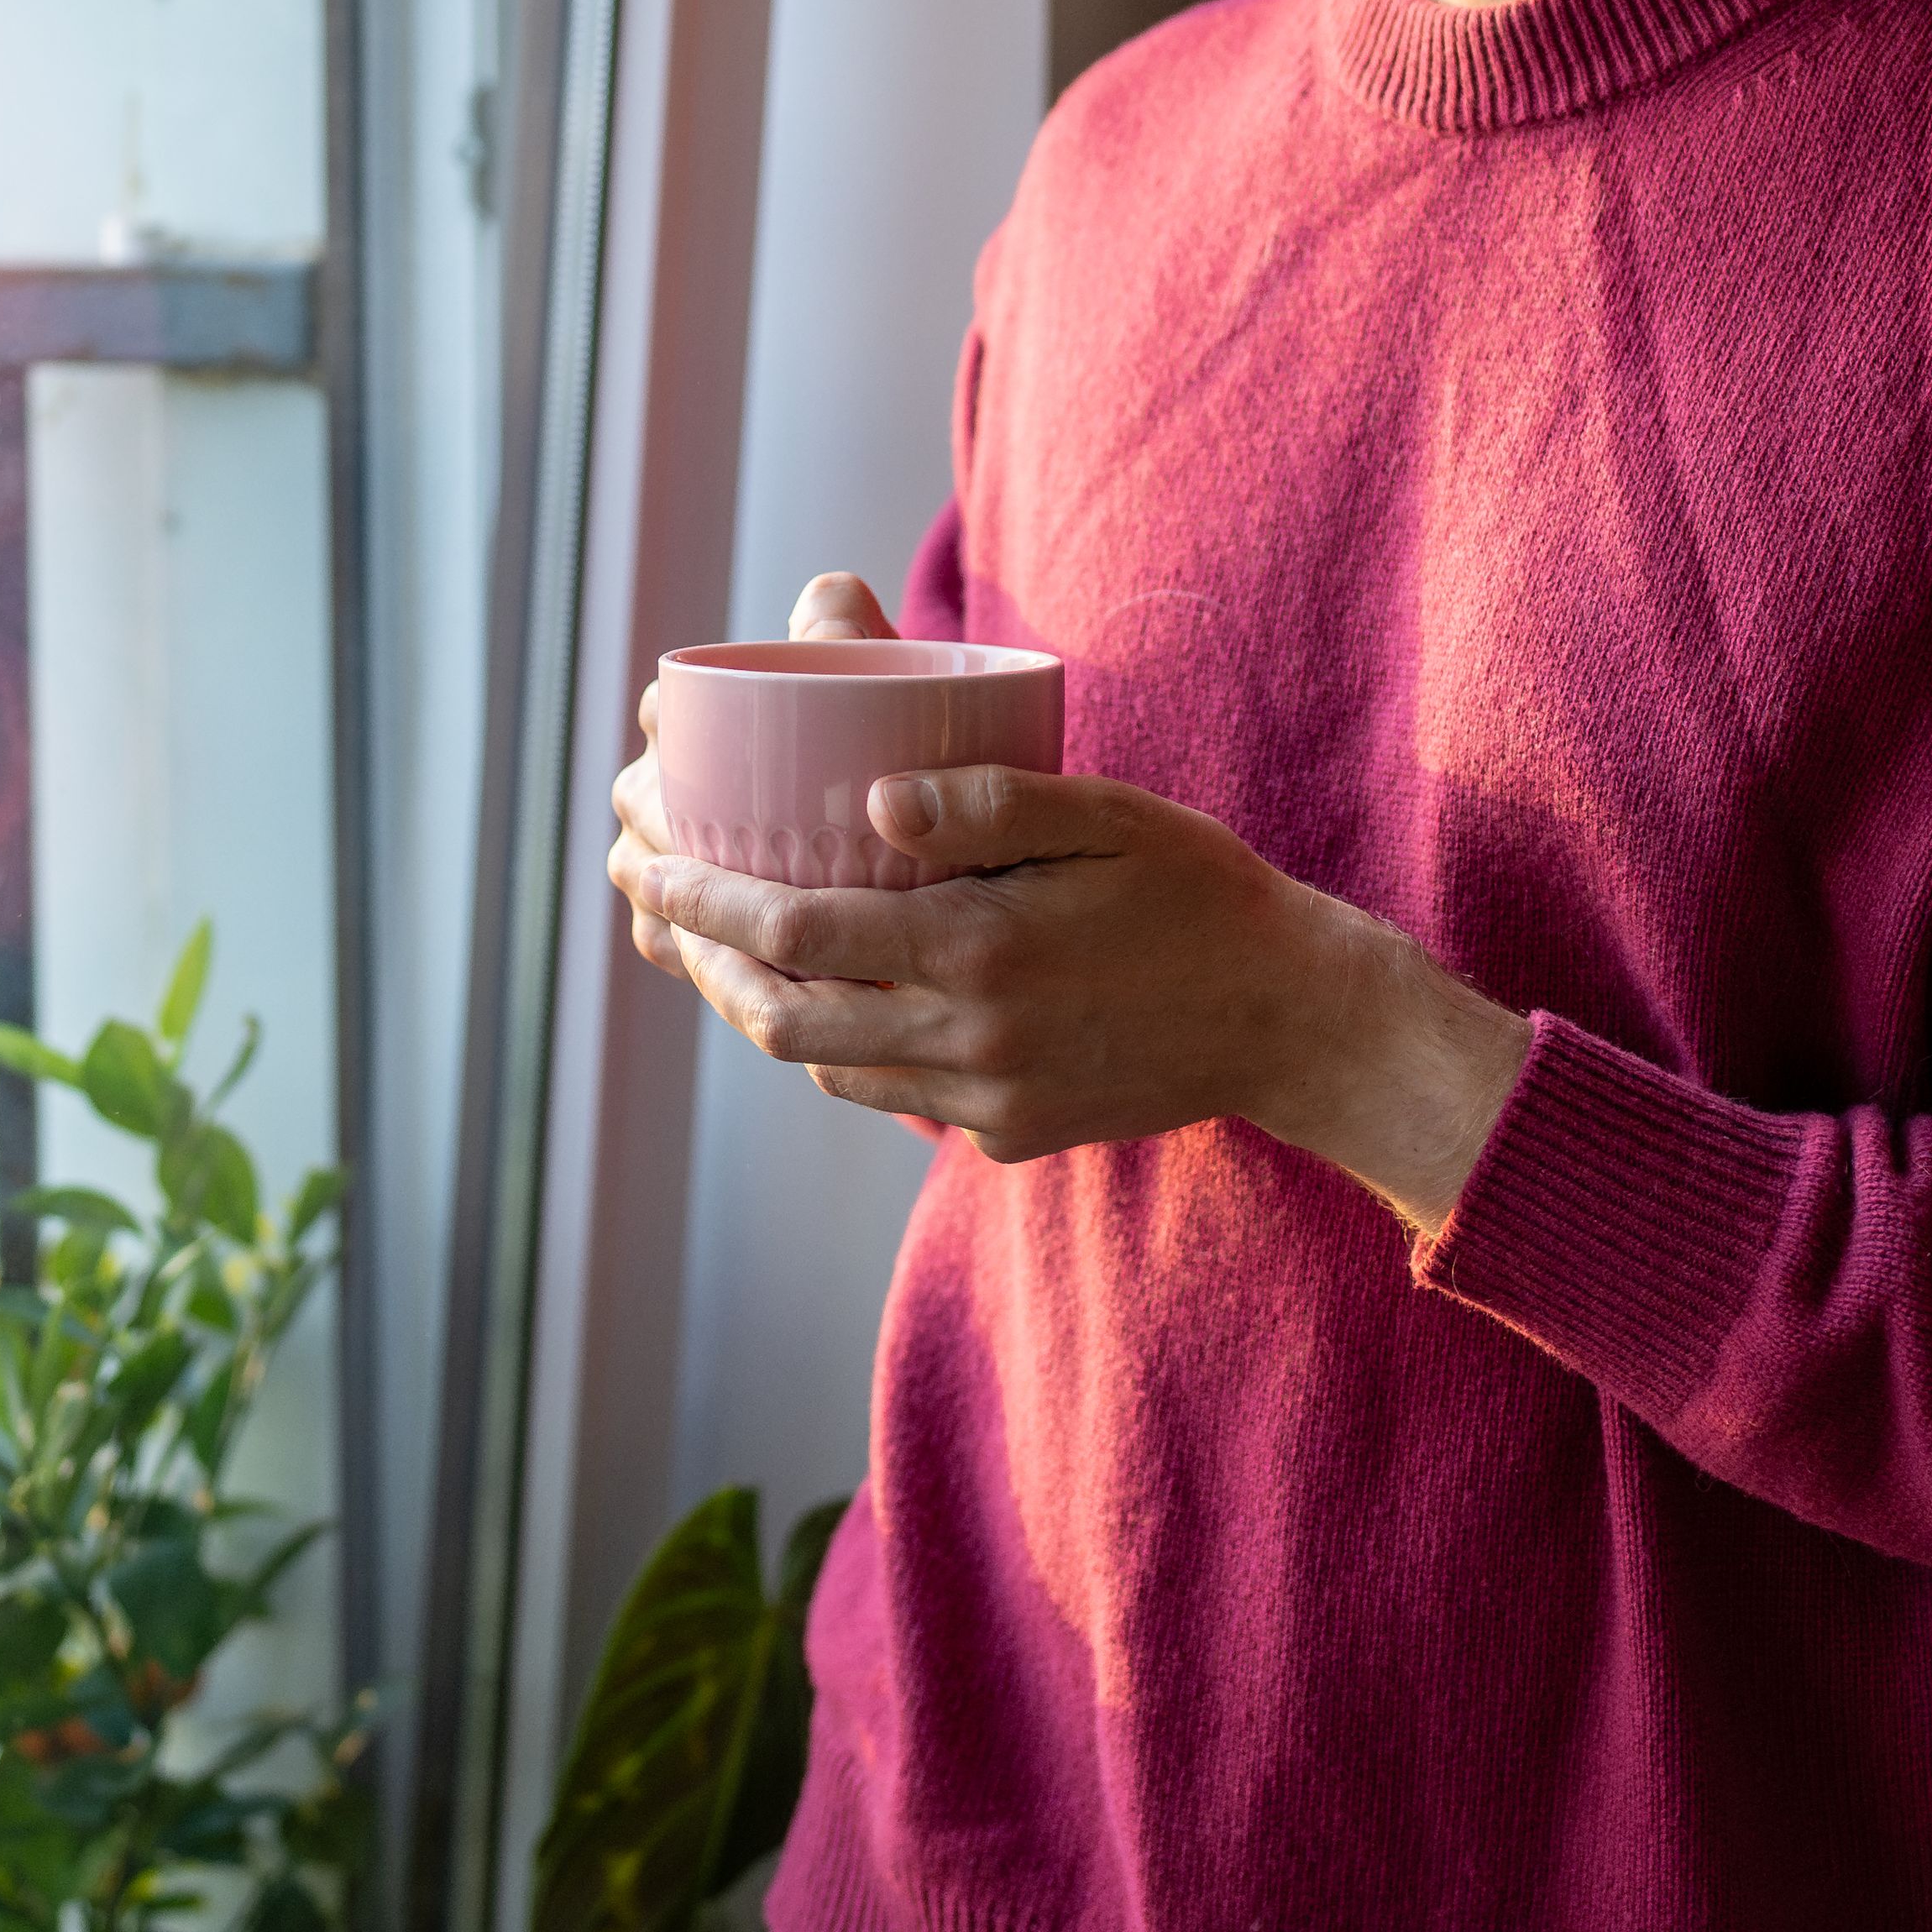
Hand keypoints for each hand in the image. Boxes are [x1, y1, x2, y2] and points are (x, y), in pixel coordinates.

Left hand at [605, 584, 1529, 1222]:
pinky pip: (892, 1096)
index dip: (696, 899)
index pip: (792, 931)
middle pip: (780, 1018)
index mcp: (978, 949)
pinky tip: (830, 996)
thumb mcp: (1108, 815)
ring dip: (759, 1008)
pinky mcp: (1007, 1137)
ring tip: (713, 945)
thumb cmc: (1200, 892)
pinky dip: (841, 1048)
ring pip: (825, 1068)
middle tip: (650, 900)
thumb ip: (989, 803)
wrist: (1295, 1020)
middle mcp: (966, 1040)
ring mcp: (985, 1101)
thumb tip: (864, 794)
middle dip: (698, 959)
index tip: (636, 857)